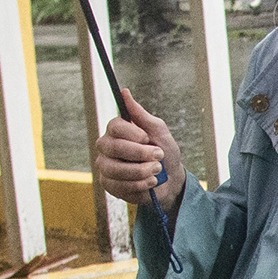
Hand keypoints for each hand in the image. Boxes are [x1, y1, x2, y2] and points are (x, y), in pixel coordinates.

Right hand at [92, 92, 184, 209]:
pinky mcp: (109, 185)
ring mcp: (105, 166)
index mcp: (117, 130)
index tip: (147, 138)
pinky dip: (140, 185)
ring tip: (156, 170)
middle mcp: (106, 147)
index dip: (132, 133)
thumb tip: (124, 92)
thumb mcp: (158, 131)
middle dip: (141, 154)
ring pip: (116, 169)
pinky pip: (120, 186)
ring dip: (142, 171)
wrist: (171, 180)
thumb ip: (140, 114)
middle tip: (159, 156)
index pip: (115, 126)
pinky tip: (150, 182)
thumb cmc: (163, 151)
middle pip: (114, 147)